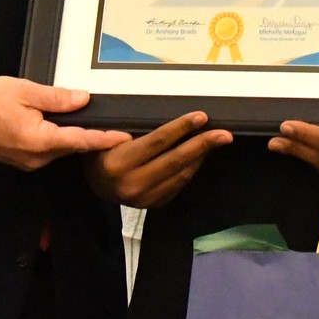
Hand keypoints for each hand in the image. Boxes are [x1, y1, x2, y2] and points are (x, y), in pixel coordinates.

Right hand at [0, 76, 131, 170]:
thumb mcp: (25, 91)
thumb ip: (57, 98)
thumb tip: (84, 99)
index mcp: (39, 140)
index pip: (80, 140)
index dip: (105, 139)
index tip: (125, 137)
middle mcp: (37, 158)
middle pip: (73, 146)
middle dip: (93, 136)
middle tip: (115, 125)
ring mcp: (30, 162)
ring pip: (61, 148)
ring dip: (75, 137)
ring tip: (93, 122)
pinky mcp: (23, 160)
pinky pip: (49, 149)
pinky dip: (60, 138)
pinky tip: (65, 126)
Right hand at [85, 111, 232, 207]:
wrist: (94, 184)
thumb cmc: (101, 150)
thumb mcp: (108, 135)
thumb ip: (132, 128)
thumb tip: (168, 112)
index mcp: (119, 163)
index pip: (157, 142)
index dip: (181, 128)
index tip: (201, 116)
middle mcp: (132, 184)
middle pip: (174, 160)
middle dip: (202, 145)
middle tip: (224, 133)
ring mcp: (144, 199)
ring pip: (180, 174)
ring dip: (201, 156)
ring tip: (217, 140)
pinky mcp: (154, 205)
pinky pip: (179, 184)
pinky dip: (192, 168)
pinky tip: (201, 155)